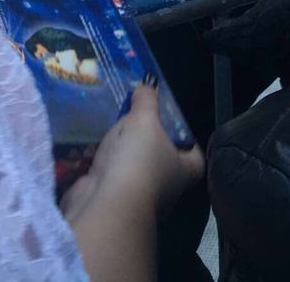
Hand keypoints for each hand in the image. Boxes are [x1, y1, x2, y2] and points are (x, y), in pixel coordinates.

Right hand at [61, 85, 203, 222]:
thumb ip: (147, 101)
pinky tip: (94, 148)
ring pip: (133, 170)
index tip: (174, 124)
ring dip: (123, 154)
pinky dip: (103, 166)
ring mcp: (136, 198)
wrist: (105, 206)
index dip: (188, 142)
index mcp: (183, 171)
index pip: (195, 158)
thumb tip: (149, 84)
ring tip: (112, 128)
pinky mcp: (111, 202)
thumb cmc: (138, 161)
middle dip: (149, 143)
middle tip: (136, 119)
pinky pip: (110, 179)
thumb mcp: (145, 121)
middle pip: (162, 161)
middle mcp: (165, 189)